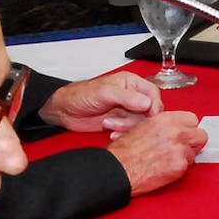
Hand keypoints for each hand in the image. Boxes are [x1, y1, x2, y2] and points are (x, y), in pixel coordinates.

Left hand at [39, 71, 160, 133]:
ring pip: (140, 123)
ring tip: (109, 124)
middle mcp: (132, 96)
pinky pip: (131, 131)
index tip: (150, 116)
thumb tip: (147, 103)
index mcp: (131, 83)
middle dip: (136, 120)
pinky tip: (111, 133)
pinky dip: (123, 134)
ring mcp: (127, 111)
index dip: (154, 106)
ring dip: (126, 128)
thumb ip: (127, 97)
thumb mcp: (104, 93)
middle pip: (149, 111)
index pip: (153, 94)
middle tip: (120, 123)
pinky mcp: (121, 124)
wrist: (64, 111)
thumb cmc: (80, 95)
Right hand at [107, 111, 205, 194]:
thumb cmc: (124, 151)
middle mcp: (175, 132)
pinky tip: (165, 168)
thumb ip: (163, 125)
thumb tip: (174, 126)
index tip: (185, 133)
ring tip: (169, 159)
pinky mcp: (179, 166)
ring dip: (185, 157)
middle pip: (201, 135)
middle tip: (185, 147)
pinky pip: (187, 167)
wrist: (119, 169)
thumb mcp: (142, 126)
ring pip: (195, 152)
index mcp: (165, 119)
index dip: (188, 127)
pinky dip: (178, 169)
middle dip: (194, 142)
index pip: (192, 118)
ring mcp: (179, 149)